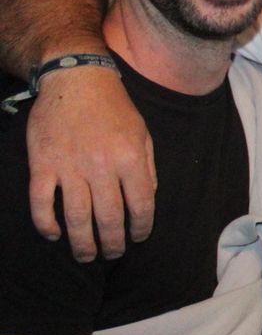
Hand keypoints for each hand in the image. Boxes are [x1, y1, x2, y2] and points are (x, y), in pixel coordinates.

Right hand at [27, 66, 153, 260]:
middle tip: (113, 254)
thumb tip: (146, 200)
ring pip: (76, 217)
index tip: (139, 237)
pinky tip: (54, 235)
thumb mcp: (143, 134)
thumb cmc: (115, 108)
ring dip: (82, 243)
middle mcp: (101, 167)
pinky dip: (46, 224)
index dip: (142, 228)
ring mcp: (69, 167)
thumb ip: (147, 168)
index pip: (141, 206)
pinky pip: (41, 202)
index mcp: (130, 159)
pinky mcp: (42, 165)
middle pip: (109, 218)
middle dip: (113, 243)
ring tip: (87, 256)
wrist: (77, 79)